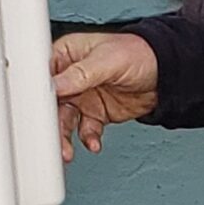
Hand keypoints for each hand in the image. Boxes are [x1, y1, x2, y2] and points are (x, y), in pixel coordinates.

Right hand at [50, 30, 159, 159]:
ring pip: (65, 121)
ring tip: (67, 151)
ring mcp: (82, 97)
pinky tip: (93, 143)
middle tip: (51, 139)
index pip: (44, 77)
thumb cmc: (138, 53)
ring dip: (65, 137)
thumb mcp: (107, 60)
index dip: (38, 95)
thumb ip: (80, 74)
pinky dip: (88, 139)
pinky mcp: (95, 113)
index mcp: (67, 55)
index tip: (37, 113)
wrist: (166, 73)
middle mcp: (71, 78)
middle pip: (51, 104)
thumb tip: (56, 84)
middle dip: (51, 123)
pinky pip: (85, 130)